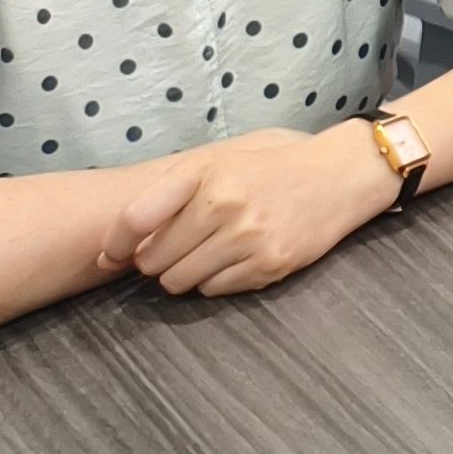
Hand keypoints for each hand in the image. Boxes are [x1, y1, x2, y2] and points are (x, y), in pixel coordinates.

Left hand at [98, 125, 390, 298]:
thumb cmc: (271, 168)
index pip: (135, 220)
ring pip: (180, 282)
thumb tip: (113, 251)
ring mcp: (248, 237)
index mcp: (206, 174)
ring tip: (211, 252)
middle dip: (158, 260)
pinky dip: (217, 280)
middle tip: (182, 247)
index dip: (116, 245)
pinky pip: (215, 290)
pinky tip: (238, 257)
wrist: (340, 175)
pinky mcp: (269, 264)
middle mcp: (225, 205)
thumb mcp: (219, 162)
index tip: (112, 256)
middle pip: (154, 261)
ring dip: (186, 273)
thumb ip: (167, 197)